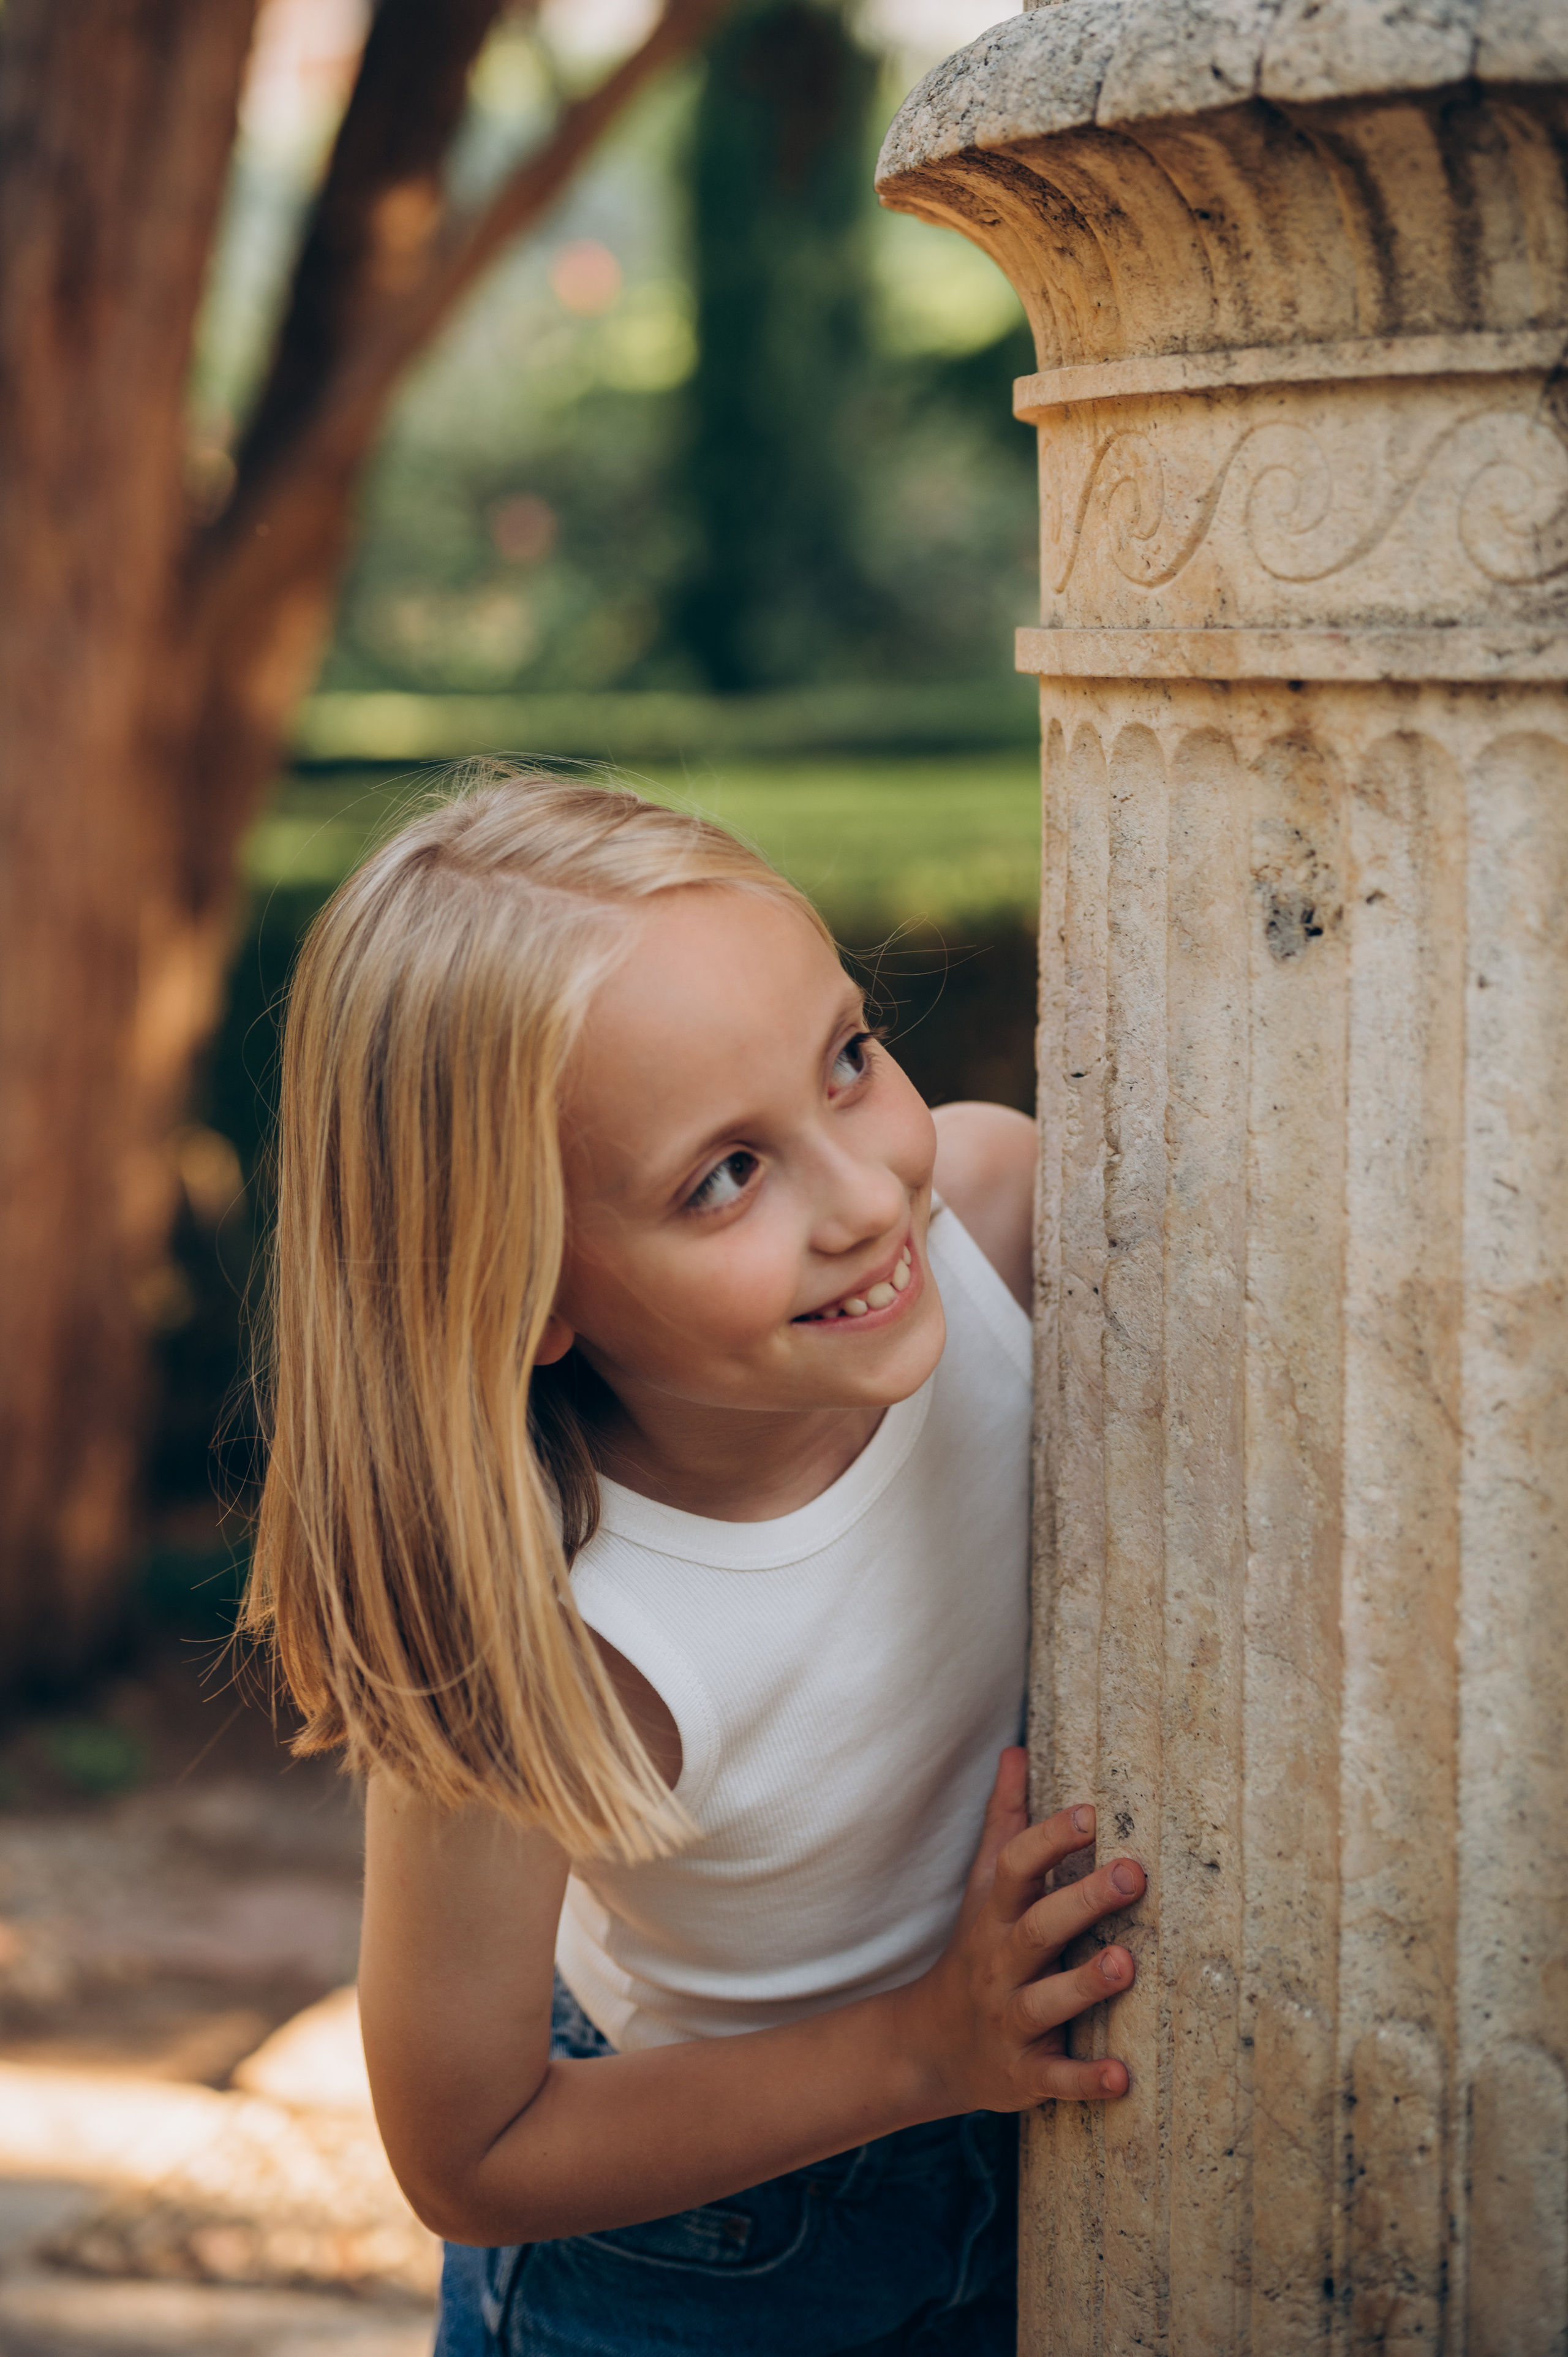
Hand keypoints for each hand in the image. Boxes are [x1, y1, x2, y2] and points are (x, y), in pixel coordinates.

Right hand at [895, 1746, 1144, 2113]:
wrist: (928, 2046)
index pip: (1017, 1868)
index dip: (1051, 1839)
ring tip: (1126, 1964)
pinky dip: (1086, 2079)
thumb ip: (1005, 1821)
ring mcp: (1009, 2019)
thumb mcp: (983, 1887)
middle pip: (1038, 1927)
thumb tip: (1016, 1749)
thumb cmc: (976, 1950)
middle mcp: (1000, 1963)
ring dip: (1084, 1984)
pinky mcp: (1023, 2073)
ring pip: (1045, 2001)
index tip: (1091, 1811)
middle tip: (1133, 1871)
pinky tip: (1123, 2076)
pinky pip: (1055, 2078)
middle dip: (1083, 1900)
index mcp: (995, 1915)